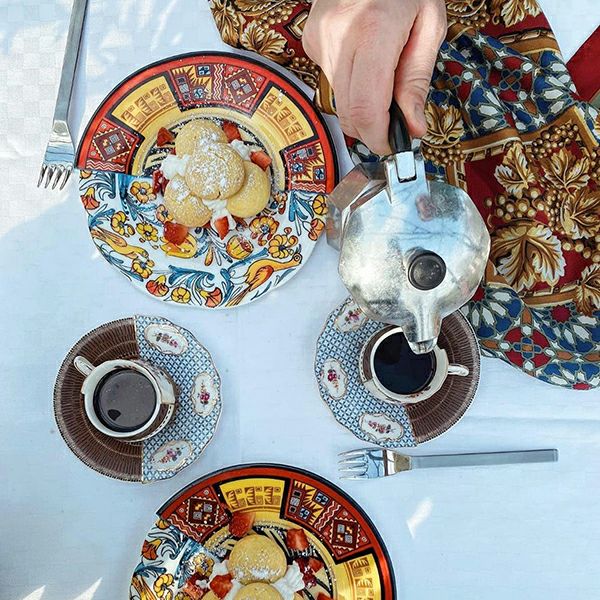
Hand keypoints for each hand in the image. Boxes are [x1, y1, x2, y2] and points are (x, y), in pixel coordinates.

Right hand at [303, 0, 446, 154]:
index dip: (377, 137)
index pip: (365, 109)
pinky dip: (350, 83)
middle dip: (370, 128)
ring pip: (338, 100)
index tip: (391, 145)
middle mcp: (338, 37)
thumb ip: (416, 80)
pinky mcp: (311, 40)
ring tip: (381, 76)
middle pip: (347, 112)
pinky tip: (363, 58)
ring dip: (362, 104)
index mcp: (373, 32)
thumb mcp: (429, 24)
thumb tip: (411, 127)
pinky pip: (331, 81)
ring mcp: (320, 39)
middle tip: (391, 124)